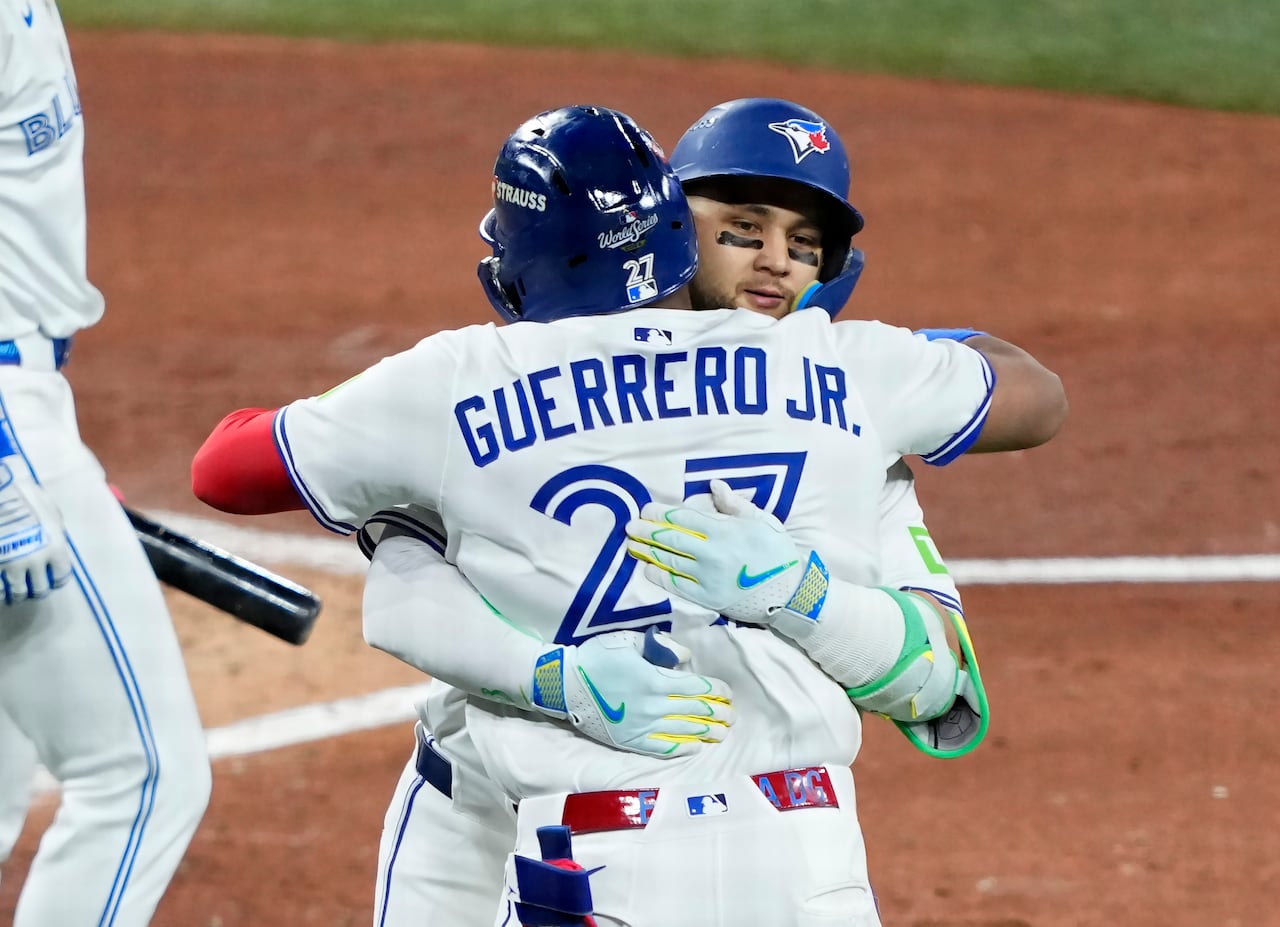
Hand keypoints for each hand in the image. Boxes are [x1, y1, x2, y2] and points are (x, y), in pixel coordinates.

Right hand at [0, 461, 71, 604]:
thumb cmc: (23, 496)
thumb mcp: (48, 510)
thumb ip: (54, 528)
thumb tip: (56, 535)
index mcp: (55, 547)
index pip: (61, 575)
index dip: (56, 579)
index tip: (51, 580)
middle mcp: (37, 560)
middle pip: (41, 588)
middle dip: (37, 589)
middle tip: (32, 589)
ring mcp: (13, 565)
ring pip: (18, 592)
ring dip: (18, 594)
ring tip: (15, 593)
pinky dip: (1, 591)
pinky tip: (1, 589)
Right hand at [530, 627, 734, 757]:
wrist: (565, 685)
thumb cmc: (596, 658)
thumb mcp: (628, 642)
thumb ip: (661, 648)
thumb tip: (686, 658)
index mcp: (655, 680)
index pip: (696, 688)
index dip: (716, 690)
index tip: (728, 692)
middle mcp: (653, 707)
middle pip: (695, 711)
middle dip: (717, 713)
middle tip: (732, 716)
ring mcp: (643, 727)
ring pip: (684, 731)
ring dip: (707, 732)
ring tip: (722, 733)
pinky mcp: (632, 741)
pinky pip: (663, 748)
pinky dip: (683, 747)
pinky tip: (696, 747)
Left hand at [625, 479, 824, 625]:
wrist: (790, 592)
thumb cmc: (776, 551)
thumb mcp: (762, 520)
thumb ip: (734, 504)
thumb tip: (714, 485)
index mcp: (723, 531)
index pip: (683, 519)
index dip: (661, 513)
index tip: (646, 509)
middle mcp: (710, 554)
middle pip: (670, 539)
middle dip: (647, 531)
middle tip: (630, 525)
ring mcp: (706, 578)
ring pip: (669, 562)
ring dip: (647, 551)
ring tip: (631, 544)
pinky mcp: (706, 598)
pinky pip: (676, 586)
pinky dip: (659, 577)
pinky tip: (647, 568)